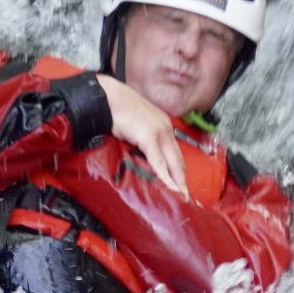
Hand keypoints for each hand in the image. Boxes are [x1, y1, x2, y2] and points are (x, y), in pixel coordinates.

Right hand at [98, 75, 189, 198]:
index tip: (180, 180)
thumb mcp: (133, 123)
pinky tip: (170, 187)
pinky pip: (159, 163)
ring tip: (181, 194)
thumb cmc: (116, 108)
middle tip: (185, 193)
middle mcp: (165, 128)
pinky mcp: (149, 138)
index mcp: (162, 124)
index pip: (174, 150)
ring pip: (172, 162)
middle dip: (182, 177)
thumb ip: (139, 136)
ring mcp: (159, 133)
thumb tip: (135, 147)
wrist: (108, 98)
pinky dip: (165, 176)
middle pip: (177, 158)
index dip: (178, 167)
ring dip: (178, 180)